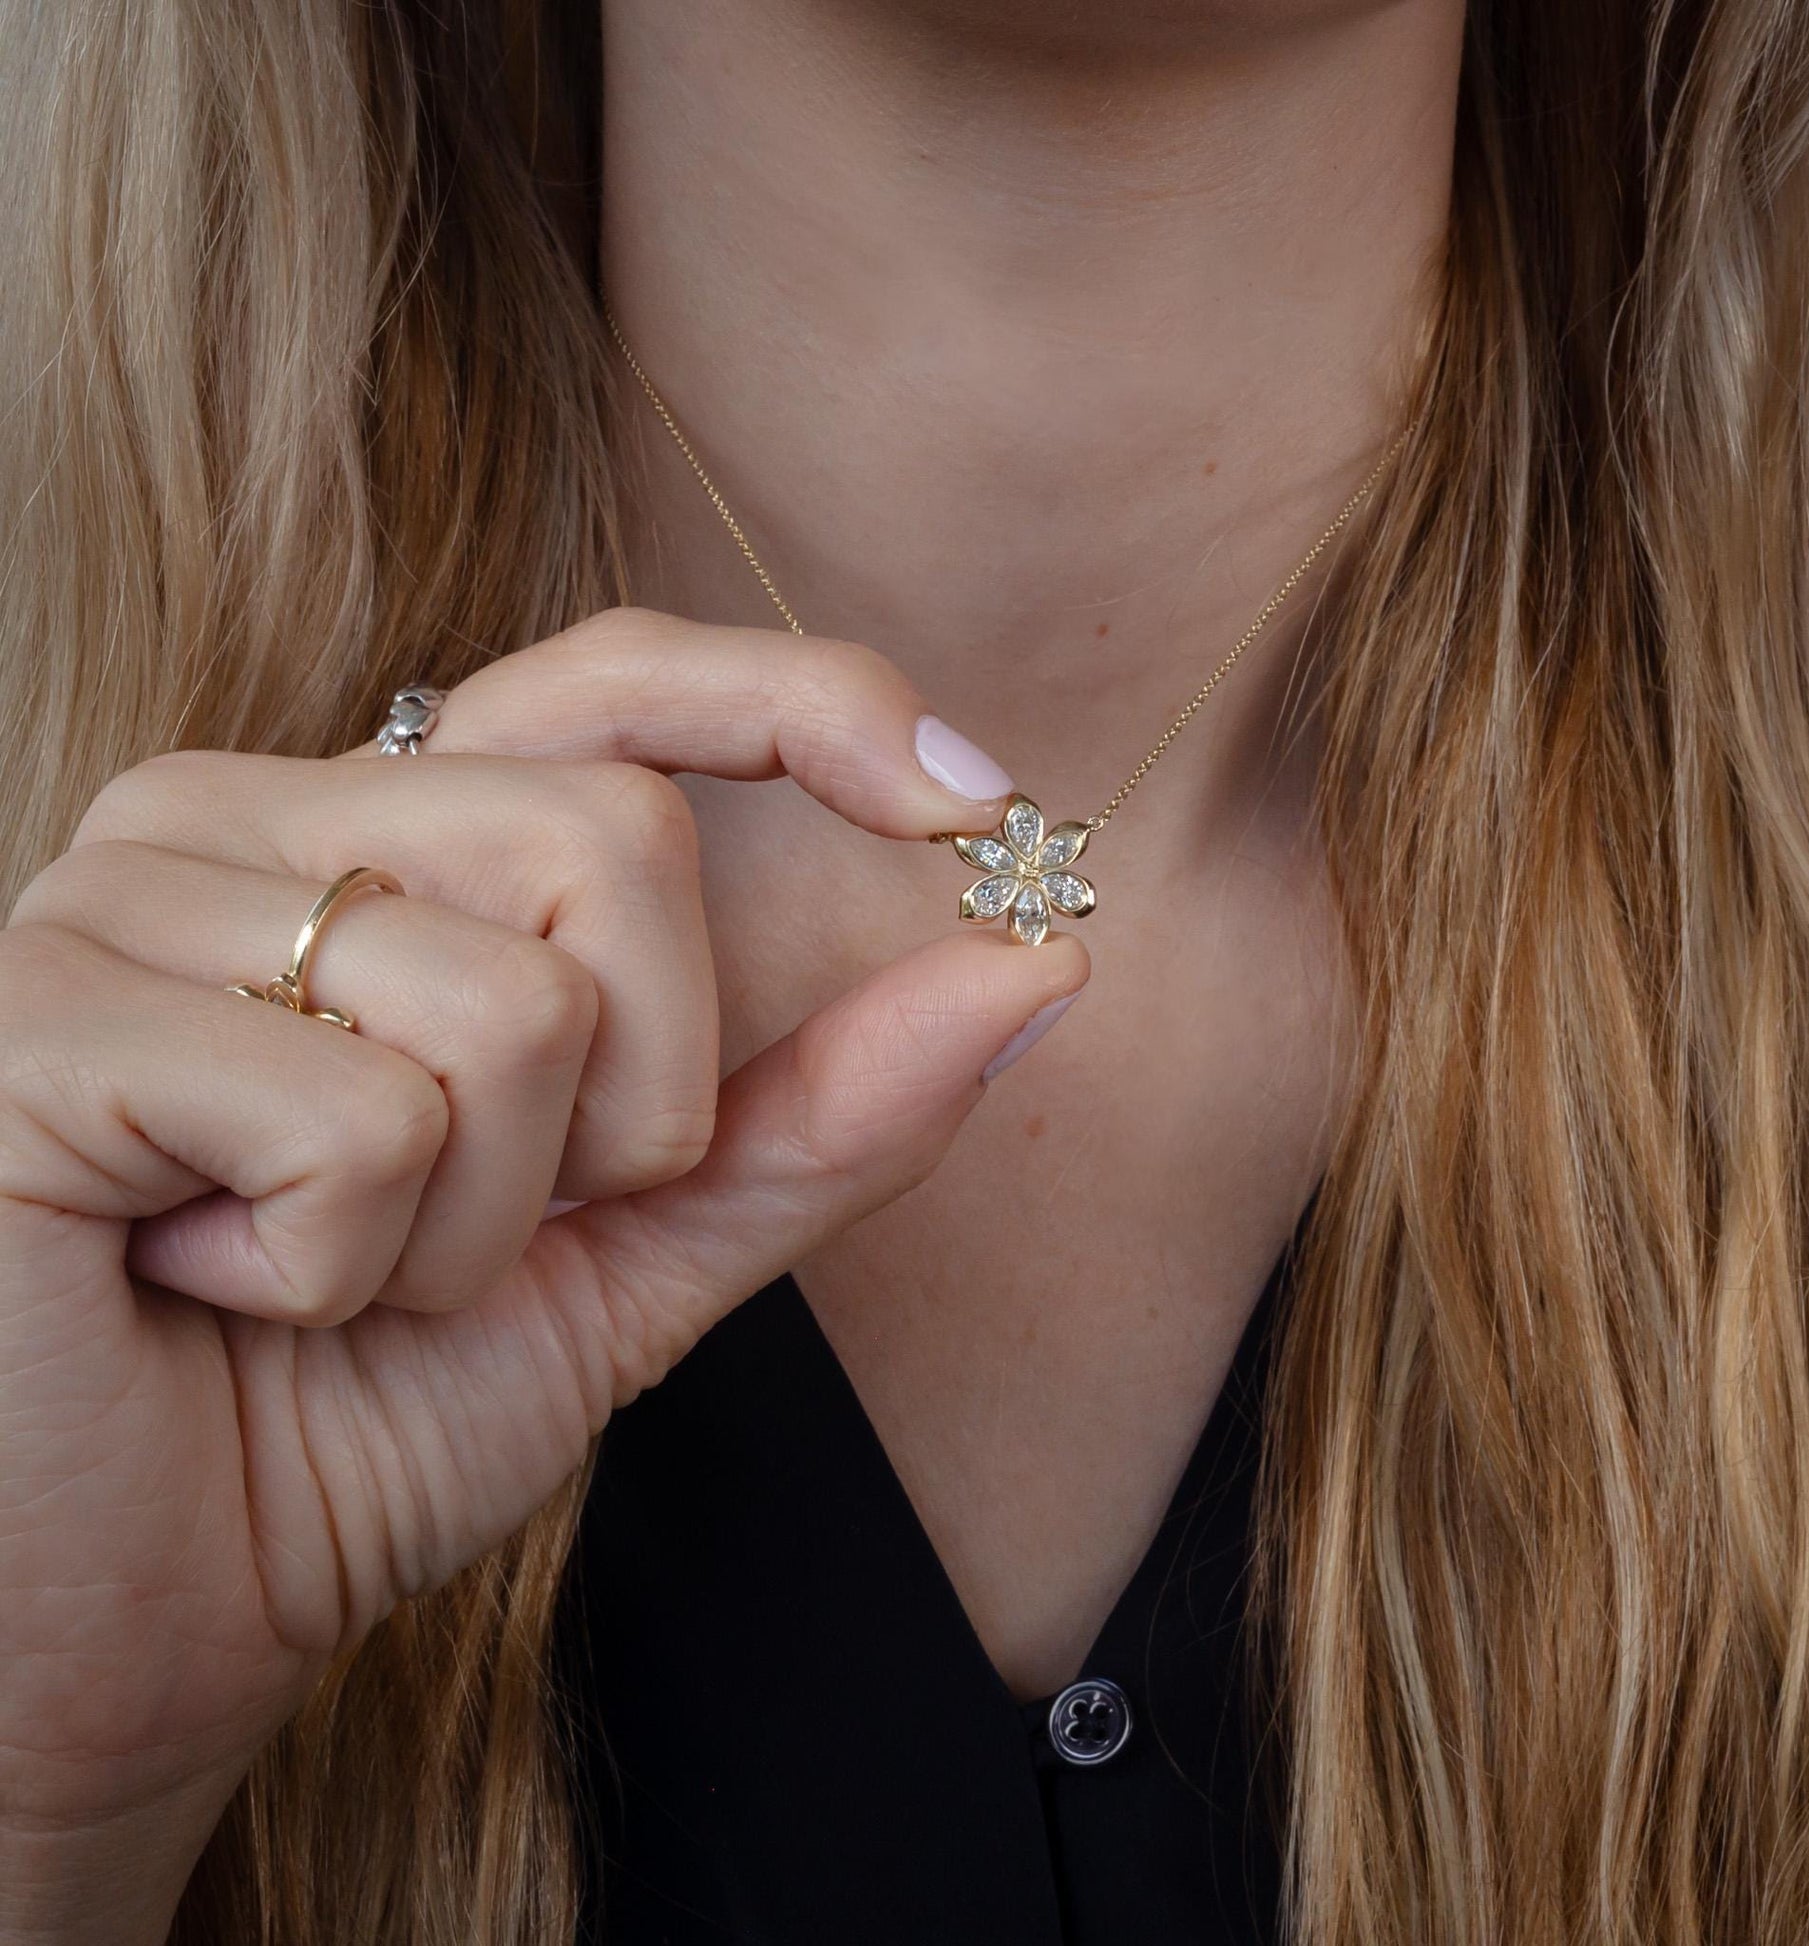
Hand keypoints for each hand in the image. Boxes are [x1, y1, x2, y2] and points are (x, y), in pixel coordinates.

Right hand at [0, 608, 1087, 1940]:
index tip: (969, 796)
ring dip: (472, 1225)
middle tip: (467, 1232)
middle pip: (616, 842)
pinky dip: (334, 1272)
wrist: (125, 1624)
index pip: (617, 686)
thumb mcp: (637, 1254)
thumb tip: (1040, 968)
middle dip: (633, 1110)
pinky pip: (357, 1118)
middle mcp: (247, 814)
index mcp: (381, 839)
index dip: (805, 709)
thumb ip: (824, 1110)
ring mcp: (127, 893)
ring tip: (314, 1276)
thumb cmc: (353, 1417)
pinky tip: (201, 1288)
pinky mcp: (39, 1017)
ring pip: (509, 1003)